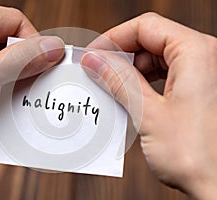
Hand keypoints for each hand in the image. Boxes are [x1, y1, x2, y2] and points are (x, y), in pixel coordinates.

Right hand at [81, 12, 216, 198]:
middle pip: (152, 41)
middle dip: (121, 56)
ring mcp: (205, 75)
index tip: (93, 54)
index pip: (146, 27)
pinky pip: (167, 76)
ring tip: (110, 88)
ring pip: (159, 59)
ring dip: (131, 72)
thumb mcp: (149, 114)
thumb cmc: (200, 158)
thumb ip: (120, 81)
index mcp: (198, 53)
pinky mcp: (201, 91)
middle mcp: (206, 58)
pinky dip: (145, 84)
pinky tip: (130, 98)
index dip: (114, 38)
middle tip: (97, 73)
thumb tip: (95, 61)